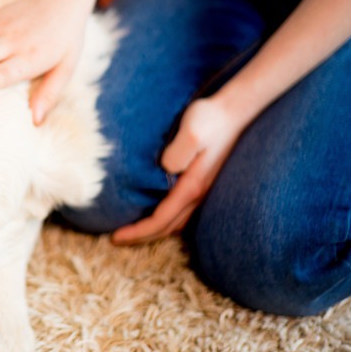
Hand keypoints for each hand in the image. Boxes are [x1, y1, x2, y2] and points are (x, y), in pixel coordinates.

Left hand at [112, 96, 245, 244]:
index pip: (160, 220)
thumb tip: (166, 170)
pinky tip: (156, 212)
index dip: (137, 232)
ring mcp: (203, 190)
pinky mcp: (203, 182)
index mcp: (192, 187)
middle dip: (141, 237)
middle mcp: (199, 194)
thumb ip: (177, 152)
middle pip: (167, 227)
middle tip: (116, 240)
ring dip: (154, 230)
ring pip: (176, 222)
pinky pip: (182, 210)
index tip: (114, 238)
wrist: (235, 111)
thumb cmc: (210, 118)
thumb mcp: (192, 131)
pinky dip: (165, 219)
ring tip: (133, 231)